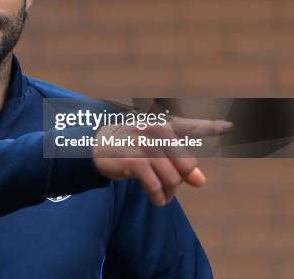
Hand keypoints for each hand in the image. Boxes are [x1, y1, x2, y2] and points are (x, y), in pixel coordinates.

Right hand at [93, 117, 232, 205]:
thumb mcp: (156, 152)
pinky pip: (157, 188)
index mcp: (164, 125)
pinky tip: (157, 199)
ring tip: (162, 193)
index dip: (212, 126)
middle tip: (167, 183)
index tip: (230, 125)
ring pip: (173, 179)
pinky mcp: (134, 161)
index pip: (192, 126)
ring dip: (170, 192)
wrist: (95, 145)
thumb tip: (200, 182)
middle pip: (186, 166)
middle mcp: (156, 131)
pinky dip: (159, 198)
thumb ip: (181, 164)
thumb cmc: (130, 147)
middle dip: (180, 180)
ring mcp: (145, 145)